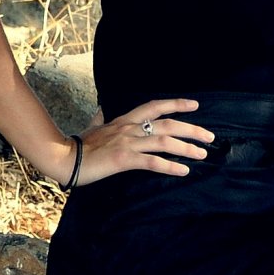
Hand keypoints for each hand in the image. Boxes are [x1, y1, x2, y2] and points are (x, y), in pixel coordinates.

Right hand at [64, 98, 212, 186]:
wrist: (63, 158)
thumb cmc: (79, 145)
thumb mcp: (93, 126)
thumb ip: (101, 118)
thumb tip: (102, 109)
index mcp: (124, 120)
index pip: (155, 106)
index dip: (176, 104)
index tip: (195, 104)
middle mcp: (129, 128)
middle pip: (168, 124)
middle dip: (192, 129)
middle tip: (209, 136)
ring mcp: (127, 143)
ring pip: (164, 141)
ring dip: (186, 148)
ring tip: (202, 154)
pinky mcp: (123, 159)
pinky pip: (152, 162)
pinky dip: (170, 166)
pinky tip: (183, 171)